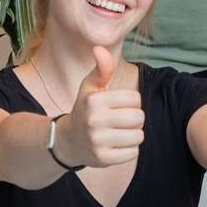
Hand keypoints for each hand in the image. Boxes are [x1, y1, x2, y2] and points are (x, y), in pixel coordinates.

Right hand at [57, 46, 143, 167]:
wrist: (67, 141)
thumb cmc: (85, 110)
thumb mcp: (90, 88)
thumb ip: (101, 69)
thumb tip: (100, 47)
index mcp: (94, 100)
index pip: (135, 99)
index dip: (131, 102)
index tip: (118, 106)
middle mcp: (94, 120)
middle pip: (139, 117)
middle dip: (134, 119)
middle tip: (120, 121)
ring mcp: (98, 141)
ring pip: (138, 136)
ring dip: (133, 135)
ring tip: (118, 133)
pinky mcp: (103, 159)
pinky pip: (133, 152)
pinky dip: (129, 150)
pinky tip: (115, 146)